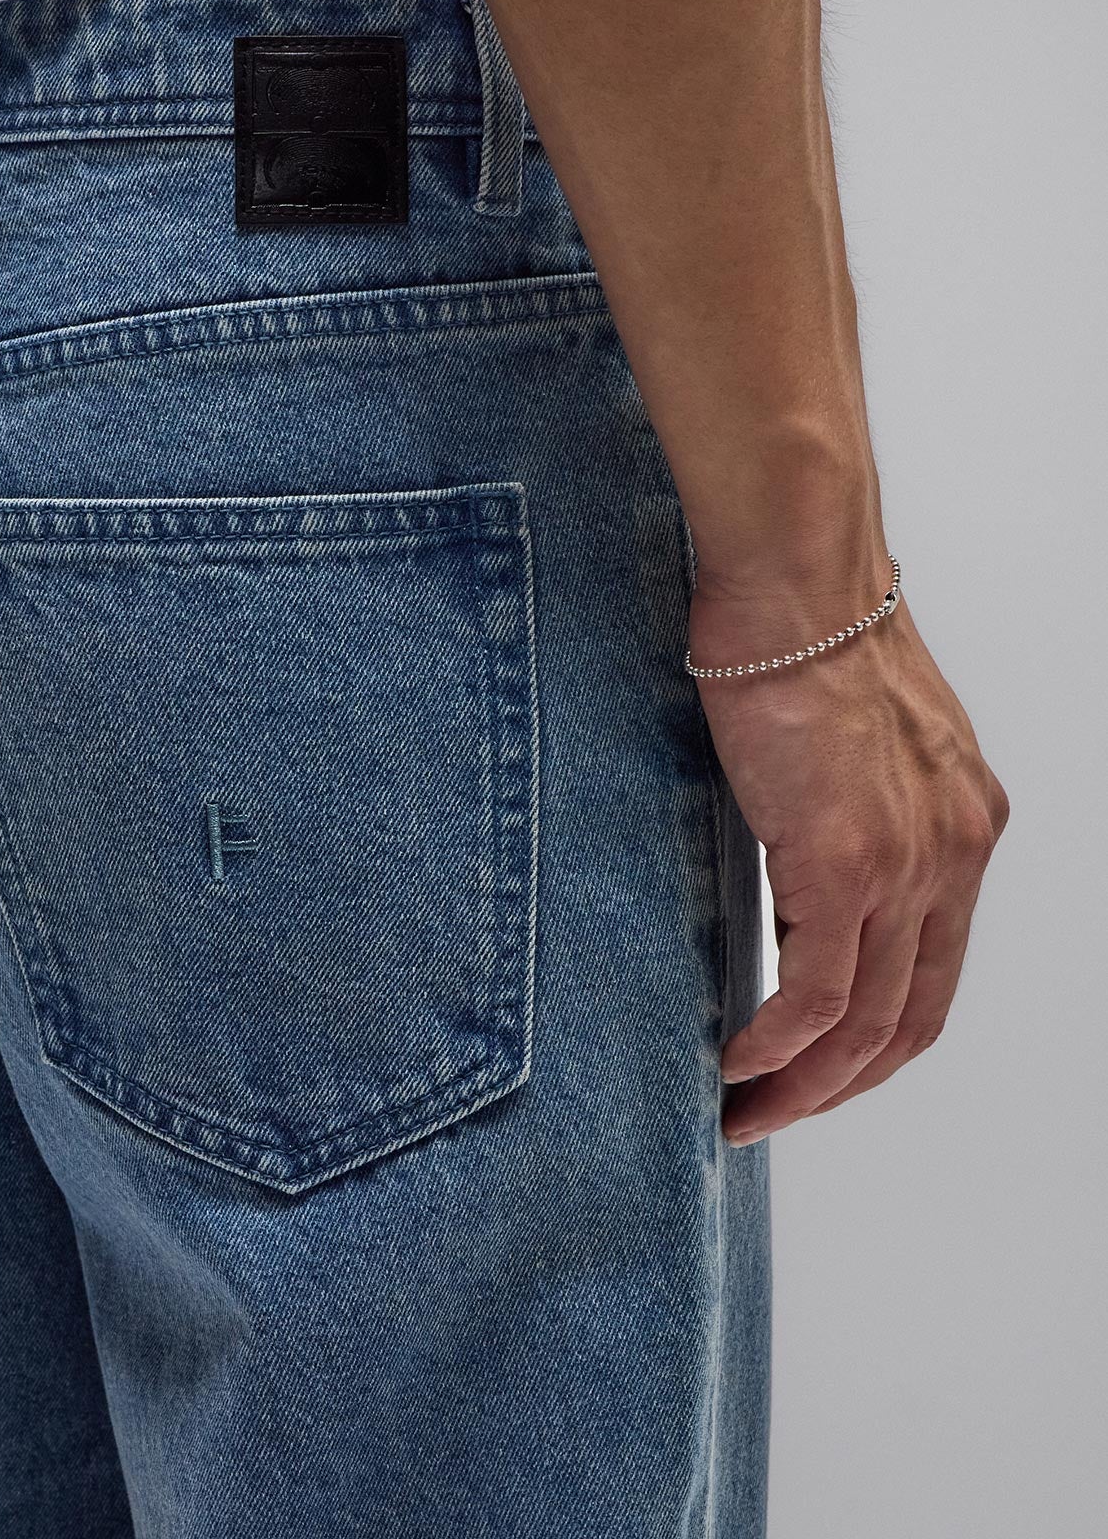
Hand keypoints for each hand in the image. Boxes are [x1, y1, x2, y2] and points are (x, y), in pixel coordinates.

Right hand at [690, 572, 1008, 1145]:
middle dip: (842, 1085)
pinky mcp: (846, 864)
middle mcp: (953, 853)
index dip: (874, 1036)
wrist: (797, 581)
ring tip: (746, 1111)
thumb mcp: (853, 734)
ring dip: (805, 1084)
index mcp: (962, 823)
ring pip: (868, 1023)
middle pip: (909, 1016)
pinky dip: (776, 1045)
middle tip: (775, 1115)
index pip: (931, 968)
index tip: (815, 1067)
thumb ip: (847, 805)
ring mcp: (907, 865)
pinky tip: (735, 1062)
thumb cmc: (803, 629)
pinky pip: (815, 993)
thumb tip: (795, 852)